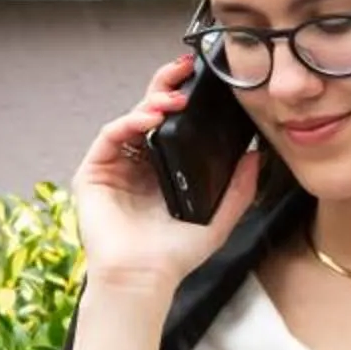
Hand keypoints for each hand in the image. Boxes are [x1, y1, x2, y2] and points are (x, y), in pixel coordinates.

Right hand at [66, 58, 263, 290]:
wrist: (144, 279)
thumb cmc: (174, 257)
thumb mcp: (218, 219)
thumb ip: (239, 189)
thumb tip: (256, 156)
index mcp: (161, 171)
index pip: (171, 125)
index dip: (183, 100)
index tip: (201, 81)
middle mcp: (136, 164)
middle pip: (148, 113)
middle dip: (165, 88)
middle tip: (183, 70)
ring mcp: (113, 167)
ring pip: (129, 120)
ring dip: (150, 104)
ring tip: (173, 101)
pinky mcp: (93, 174)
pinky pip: (110, 137)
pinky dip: (128, 122)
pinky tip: (148, 119)